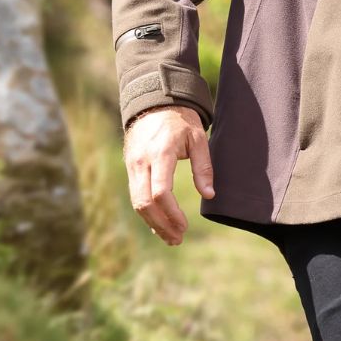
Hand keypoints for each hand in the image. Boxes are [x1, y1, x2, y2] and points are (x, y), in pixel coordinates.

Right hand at [123, 105, 214, 244]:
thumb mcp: (198, 137)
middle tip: (178, 239)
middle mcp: (142, 161)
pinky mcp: (130, 168)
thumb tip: (210, 195)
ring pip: (137, 203)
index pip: (160, 192)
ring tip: (171, 237)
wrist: (155, 101)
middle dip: (161, 225)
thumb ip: (203, 166)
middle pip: (144, 203)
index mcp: (160, 153)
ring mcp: (132, 165)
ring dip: (153, 223)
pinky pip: (135, 195)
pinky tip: (160, 223)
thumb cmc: (181, 119)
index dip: (172, 214)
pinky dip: (147, 212)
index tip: (185, 227)